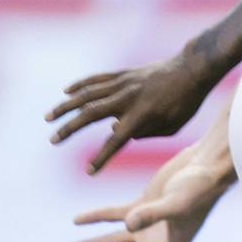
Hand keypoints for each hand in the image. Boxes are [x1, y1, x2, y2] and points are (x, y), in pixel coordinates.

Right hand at [46, 50, 217, 172]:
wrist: (193, 70)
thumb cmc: (185, 103)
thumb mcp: (171, 126)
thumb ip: (144, 133)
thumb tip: (115, 131)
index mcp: (142, 115)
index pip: (116, 141)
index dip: (102, 157)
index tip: (89, 172)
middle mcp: (128, 98)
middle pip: (91, 114)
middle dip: (70, 128)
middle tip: (53, 140)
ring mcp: (124, 83)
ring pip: (87, 94)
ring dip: (66, 106)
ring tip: (48, 117)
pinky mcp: (123, 74)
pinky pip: (97, 79)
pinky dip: (80, 85)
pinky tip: (66, 92)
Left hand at [62, 142, 233, 241]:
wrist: (208, 164)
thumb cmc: (199, 187)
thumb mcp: (177, 203)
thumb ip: (152, 214)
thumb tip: (128, 224)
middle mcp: (158, 241)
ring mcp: (149, 224)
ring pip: (114, 241)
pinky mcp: (144, 205)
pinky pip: (114, 215)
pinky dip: (96, 218)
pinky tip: (77, 220)